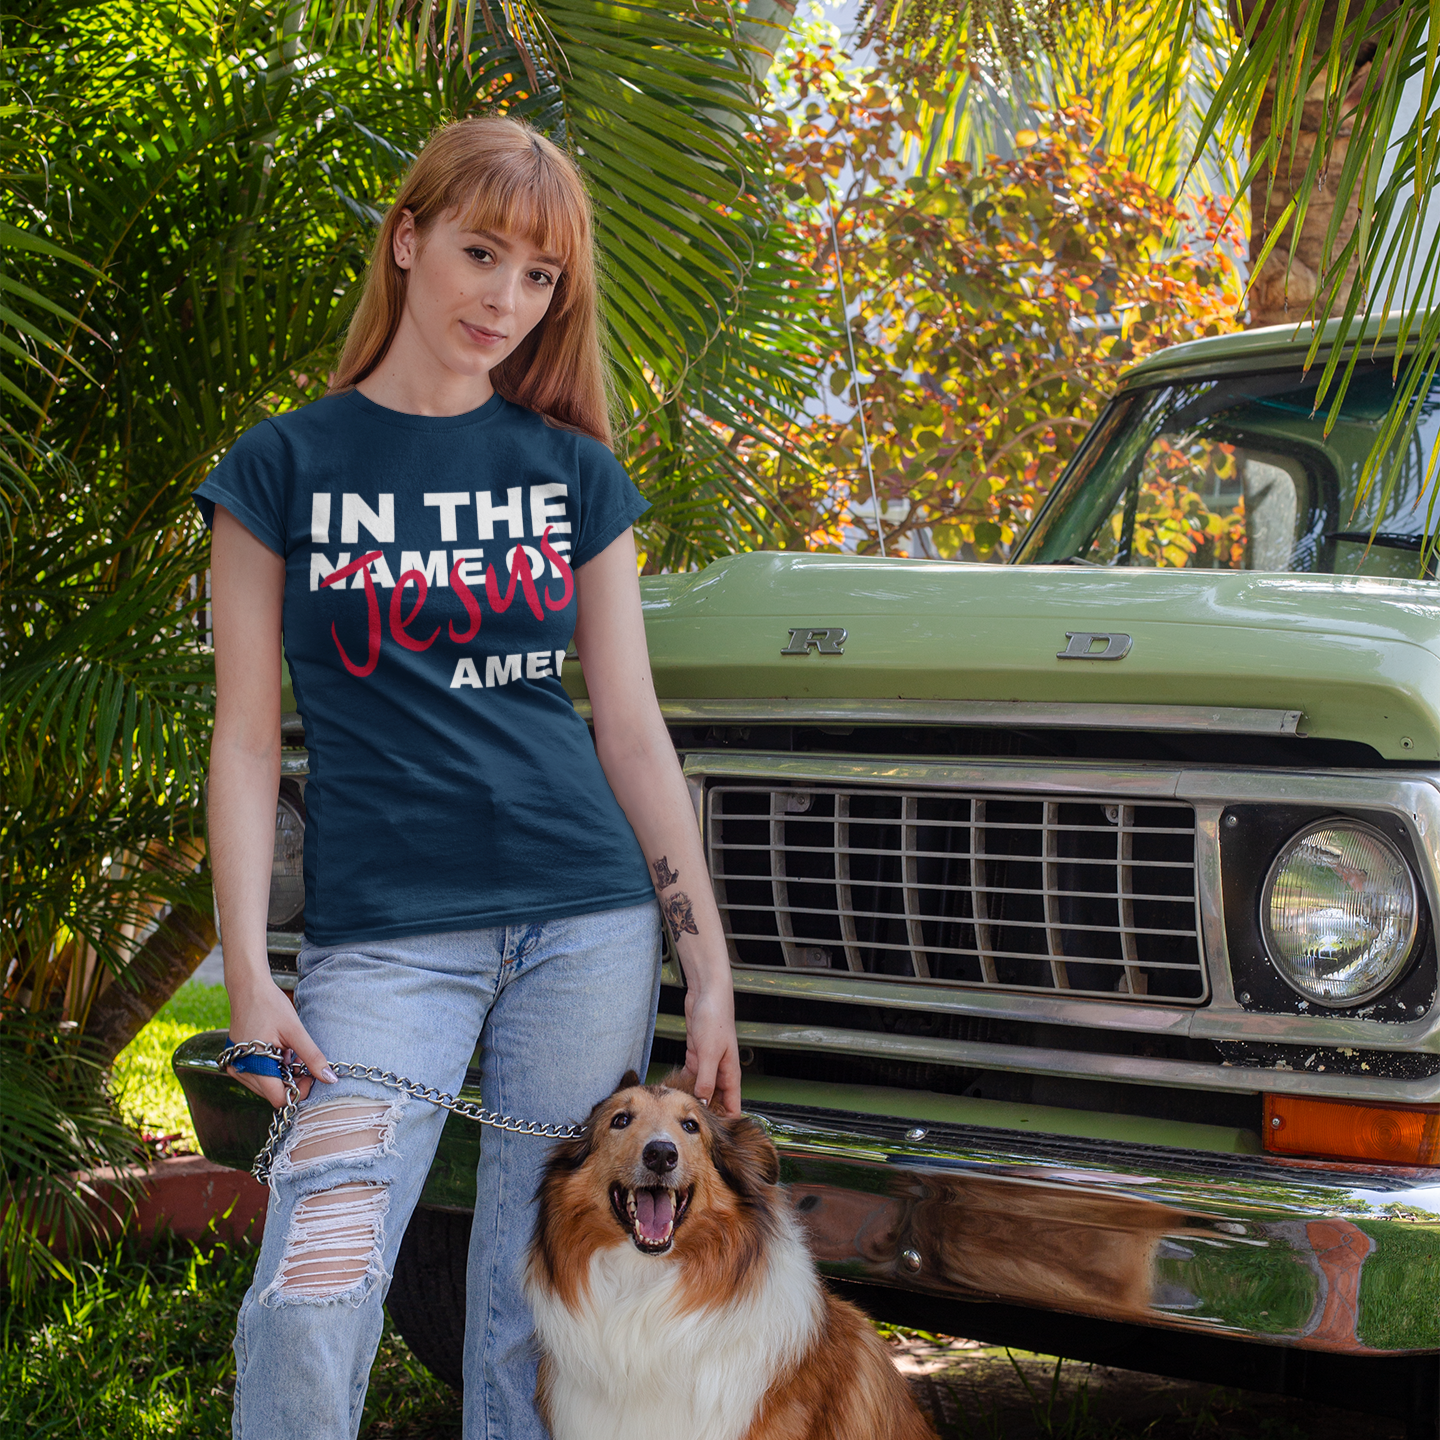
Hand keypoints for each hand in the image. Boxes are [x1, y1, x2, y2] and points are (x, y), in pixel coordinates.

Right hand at [225, 976, 335, 1108]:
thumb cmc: (270, 1005)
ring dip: (282, 1075)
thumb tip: (329, 1079)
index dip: (298, 1090)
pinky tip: (278, 1050)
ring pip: (266, 1086)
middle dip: (291, 1081)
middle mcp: (240, 1071)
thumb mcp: (295, 1031)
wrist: (248, 988)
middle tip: (300, 1058)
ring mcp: (236, 1068)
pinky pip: (258, 1076)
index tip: (309, 1074)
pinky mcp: (236, 1062)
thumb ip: (312, 1056)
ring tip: (288, 1051)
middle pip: (272, 1094)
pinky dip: (272, 1069)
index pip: (278, 1098)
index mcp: (253, 1066)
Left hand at [679, 984, 741, 1116]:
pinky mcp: (696, 1056)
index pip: (733, 1107)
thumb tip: (702, 1103)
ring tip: (675, 1112)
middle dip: (704, 1113)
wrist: (707, 994)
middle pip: (716, 1102)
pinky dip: (683, 1085)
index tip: (709, 1132)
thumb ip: (706, 1080)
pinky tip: (671, 1092)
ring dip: (691, 1099)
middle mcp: (720, 1072)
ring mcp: (708, 1065)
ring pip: (701, 1091)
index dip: (724, 1122)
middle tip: (685, 1124)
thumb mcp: (709, 1052)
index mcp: (730, 1074)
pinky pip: (691, 1078)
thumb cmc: (715, 1017)